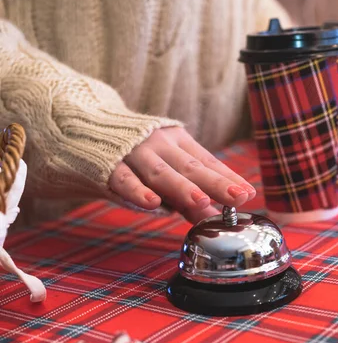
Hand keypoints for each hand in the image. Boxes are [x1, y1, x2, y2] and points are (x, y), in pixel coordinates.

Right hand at [108, 127, 255, 222]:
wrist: (83, 126)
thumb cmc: (133, 152)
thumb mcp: (164, 168)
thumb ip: (185, 195)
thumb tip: (212, 216)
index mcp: (178, 143)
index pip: (208, 162)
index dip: (228, 178)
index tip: (248, 193)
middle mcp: (160, 145)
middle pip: (192, 167)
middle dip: (216, 183)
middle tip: (238, 197)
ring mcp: (134, 154)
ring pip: (161, 173)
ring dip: (182, 187)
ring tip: (202, 201)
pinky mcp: (108, 165)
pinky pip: (124, 180)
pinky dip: (138, 192)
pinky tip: (153, 204)